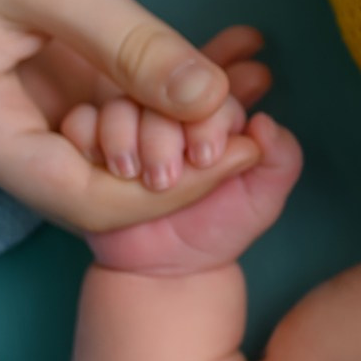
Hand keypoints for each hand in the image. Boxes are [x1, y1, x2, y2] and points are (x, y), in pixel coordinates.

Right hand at [0, 0, 270, 233]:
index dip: (172, 191)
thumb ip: (135, 47)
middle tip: (255, 115)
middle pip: (101, 176)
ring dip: (177, 115)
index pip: (85, 200)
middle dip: (182, 151)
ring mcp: (10, 104)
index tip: (244, 153)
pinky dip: (156, 82)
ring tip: (251, 83)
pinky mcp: (31, 73)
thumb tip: (212, 102)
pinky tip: (220, 60)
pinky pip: (105, 95)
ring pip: (111, 135)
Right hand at [88, 113, 302, 276]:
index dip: (206, 120)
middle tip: (166, 177)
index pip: (210, 94)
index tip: (205, 158)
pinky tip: (104, 162)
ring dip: (123, 134)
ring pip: (117, 102)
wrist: (165, 269)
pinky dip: (87, 136)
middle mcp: (169, 111)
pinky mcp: (91, 142)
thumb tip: (264, 122)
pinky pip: (79, 122)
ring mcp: (129, 124)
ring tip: (132, 174)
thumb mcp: (261, 198)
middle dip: (162, 134)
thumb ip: (281, 159)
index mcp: (212, 115)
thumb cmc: (216, 229)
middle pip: (159, 91)